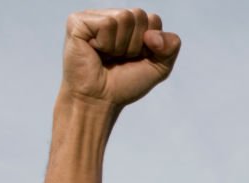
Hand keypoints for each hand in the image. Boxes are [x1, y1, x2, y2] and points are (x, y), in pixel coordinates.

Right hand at [61, 8, 180, 107]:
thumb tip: (153, 34)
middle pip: (139, 15)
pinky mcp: (77, 21)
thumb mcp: (158, 67)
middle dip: (135, 44)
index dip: (151, 45)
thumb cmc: (124, 85)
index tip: (135, 59)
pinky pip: (107, 24)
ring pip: (124, 17)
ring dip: (120, 46)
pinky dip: (106, 44)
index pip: (154, 19)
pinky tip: (94, 51)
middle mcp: (111, 16)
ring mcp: (93, 16)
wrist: (99, 101)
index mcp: (129, 24)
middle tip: (118, 58)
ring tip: (107, 56)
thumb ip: (170, 47)